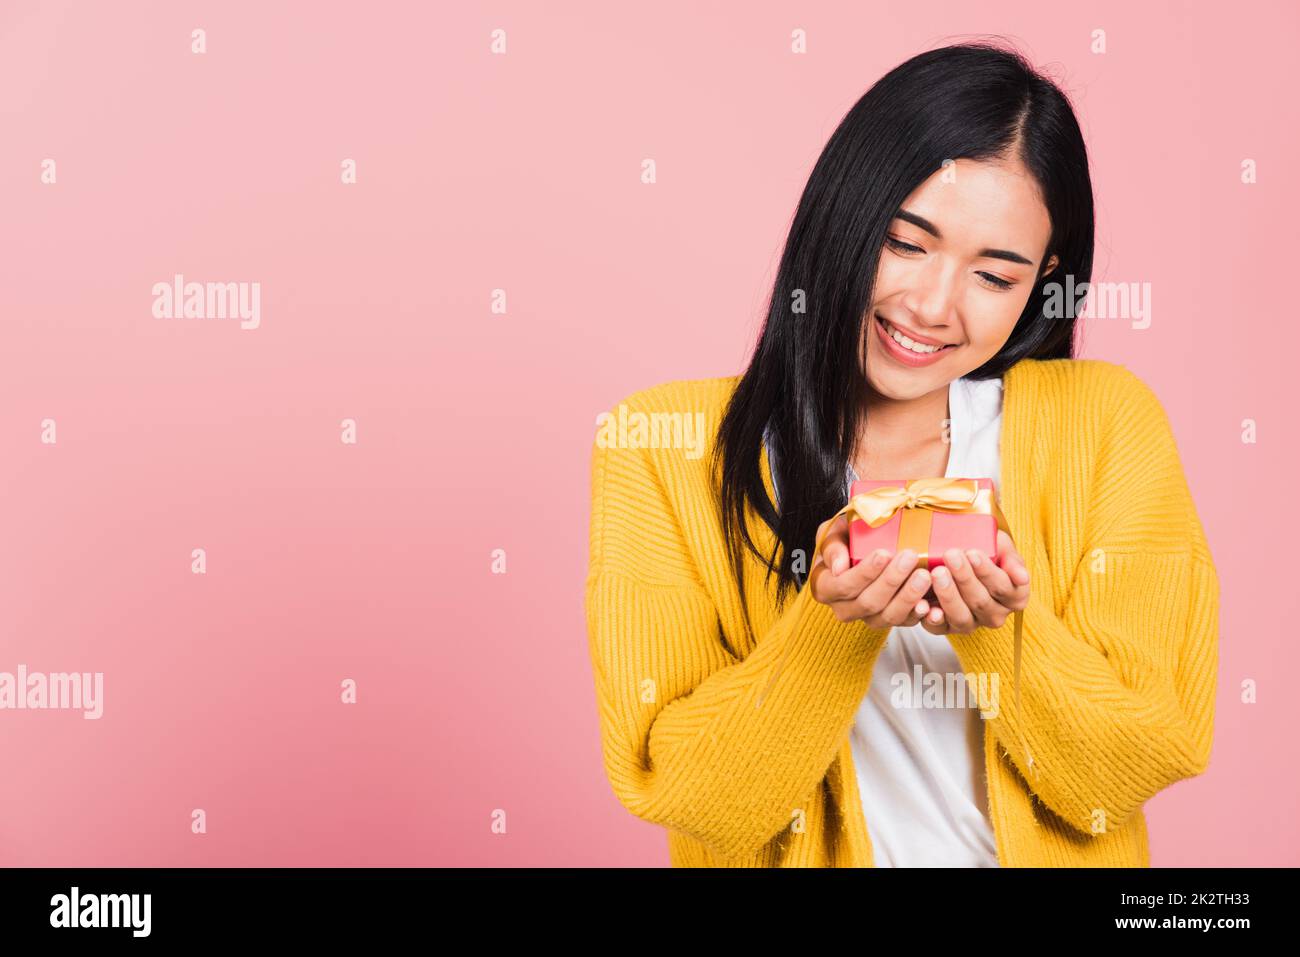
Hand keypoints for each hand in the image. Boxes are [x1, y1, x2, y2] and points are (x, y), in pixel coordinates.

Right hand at [809, 514, 935, 627]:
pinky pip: (906, 623)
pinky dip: (920, 613)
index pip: (843, 586)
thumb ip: (832, 546)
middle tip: (910, 557)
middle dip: (891, 580)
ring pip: (888, 616)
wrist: (866, 546)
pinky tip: (930, 602)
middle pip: (868, 603)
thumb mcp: (833, 533)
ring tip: (924, 575)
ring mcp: (869, 617)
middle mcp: (845, 609)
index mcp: (826, 588)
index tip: (884, 553)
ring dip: (908, 597)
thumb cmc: (847, 538)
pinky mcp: (892, 620)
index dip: (864, 573)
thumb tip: (838, 567)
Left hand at [916, 529, 1030, 634]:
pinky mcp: (948, 628)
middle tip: (950, 556)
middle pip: (981, 601)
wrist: (959, 558)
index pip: (1004, 588)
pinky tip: (925, 605)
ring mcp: (973, 623)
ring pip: (962, 617)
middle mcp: (996, 614)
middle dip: (964, 578)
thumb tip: (1022, 577)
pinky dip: (932, 618)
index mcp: (1015, 596)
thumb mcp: (1002, 547)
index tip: (972, 553)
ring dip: (948, 595)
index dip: (988, 572)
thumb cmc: (985, 551)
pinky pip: (940, 628)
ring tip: (937, 573)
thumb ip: (1012, 559)